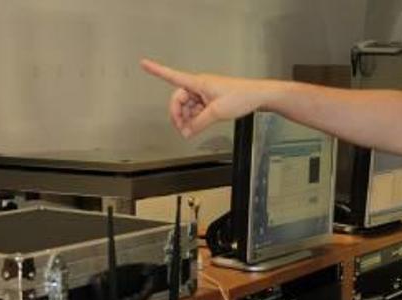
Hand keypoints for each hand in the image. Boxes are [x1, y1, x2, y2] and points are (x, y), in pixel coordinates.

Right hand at [139, 58, 276, 137]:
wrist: (257, 96)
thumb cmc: (240, 97)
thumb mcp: (216, 113)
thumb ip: (198, 124)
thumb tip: (187, 132)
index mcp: (198, 82)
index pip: (173, 76)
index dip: (157, 70)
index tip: (144, 63)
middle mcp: (199, 86)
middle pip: (179, 99)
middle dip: (178, 115)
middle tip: (182, 130)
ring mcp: (205, 93)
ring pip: (188, 106)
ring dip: (187, 119)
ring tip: (191, 131)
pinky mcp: (211, 99)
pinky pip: (197, 109)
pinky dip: (195, 118)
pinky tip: (197, 127)